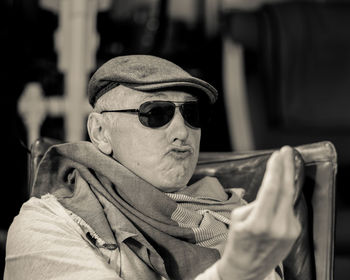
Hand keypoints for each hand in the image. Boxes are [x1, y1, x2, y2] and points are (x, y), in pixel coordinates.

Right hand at [217, 146, 300, 279]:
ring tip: (283, 165)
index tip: (277, 155)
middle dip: (286, 167)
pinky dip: (283, 196)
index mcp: (259, 223)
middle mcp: (278, 226)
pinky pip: (288, 208)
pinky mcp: (294, 232)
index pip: (271, 189)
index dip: (275, 169)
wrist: (247, 269)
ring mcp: (288, 230)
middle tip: (286, 151)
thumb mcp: (238, 218)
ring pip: (288, 197)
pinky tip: (279, 190)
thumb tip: (269, 192)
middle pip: (286, 189)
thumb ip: (255, 203)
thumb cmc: (237, 242)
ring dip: (285, 180)